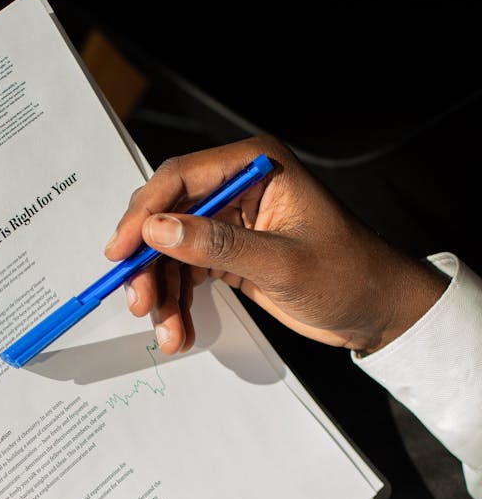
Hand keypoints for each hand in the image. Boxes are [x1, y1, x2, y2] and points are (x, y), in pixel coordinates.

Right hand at [106, 135, 448, 356]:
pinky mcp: (229, 253)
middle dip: (149, 262)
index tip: (121, 250)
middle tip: (138, 300)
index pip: (182, 177)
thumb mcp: (282, 263)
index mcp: (257, 165)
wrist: (377, 309)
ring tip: (167, 332)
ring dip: (162, 291)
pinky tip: (178, 330)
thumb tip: (157, 230)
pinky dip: (178, 302)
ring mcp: (231, 221)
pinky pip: (186, 272)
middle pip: (168, 216)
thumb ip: (217, 245)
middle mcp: (238, 186)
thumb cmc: (348, 275)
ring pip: (172, 250)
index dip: (144, 212)